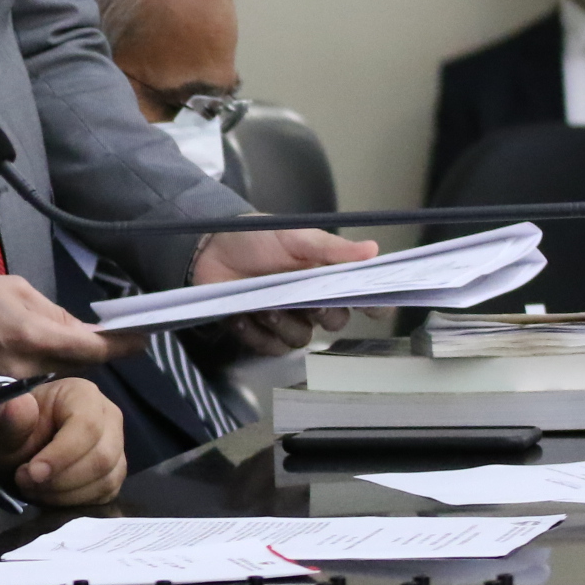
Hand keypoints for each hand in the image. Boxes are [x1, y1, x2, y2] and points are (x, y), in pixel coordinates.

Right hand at [0, 272, 144, 374]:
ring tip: (97, 336)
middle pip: (83, 363)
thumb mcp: (20, 290)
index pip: (91, 347)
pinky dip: (61, 359)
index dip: (121, 345)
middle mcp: (31, 363)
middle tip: (124, 333)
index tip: (143, 339)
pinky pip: (47, 372)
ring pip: (66, 369)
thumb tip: (88, 331)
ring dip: (83, 355)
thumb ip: (57, 315)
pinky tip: (65, 345)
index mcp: (35, 335)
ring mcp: (20, 376)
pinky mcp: (10, 380)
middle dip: (104, 349)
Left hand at [0, 378, 124, 507]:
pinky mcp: (115, 472)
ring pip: (105, 479)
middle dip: (60, 479)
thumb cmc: (10, 431)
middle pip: (102, 457)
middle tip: (25, 481)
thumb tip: (21, 404)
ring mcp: (116, 445)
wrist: (14, 447)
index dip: (61, 455)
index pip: (87, 426)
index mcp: (82, 394)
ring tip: (33, 487)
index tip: (32, 473)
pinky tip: (50, 494)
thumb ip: (9, 419)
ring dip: (64, 493)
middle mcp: (108, 416)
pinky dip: (74, 501)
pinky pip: (105, 494)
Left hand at [190, 226, 377, 354]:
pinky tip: (242, 316)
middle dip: (321, 313)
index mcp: (326, 276)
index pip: (362, 298)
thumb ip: (331, 247)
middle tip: (305, 300)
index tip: (373, 306)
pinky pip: (270, 348)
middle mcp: (311, 300)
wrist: (210, 247)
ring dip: (284, 323)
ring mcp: (286, 318)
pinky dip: (256, 334)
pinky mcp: (259, 332)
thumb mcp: (294, 236)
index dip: (374, 305)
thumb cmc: (255, 237)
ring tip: (263, 305)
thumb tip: (373, 249)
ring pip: (301, 339)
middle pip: (335, 322)